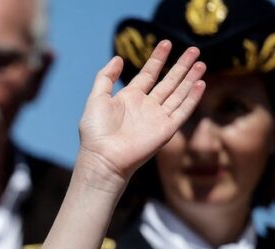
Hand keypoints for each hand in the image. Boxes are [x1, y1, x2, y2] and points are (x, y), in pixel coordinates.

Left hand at [78, 41, 204, 183]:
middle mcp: (146, 106)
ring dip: (190, 78)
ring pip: (178, 93)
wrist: (103, 157)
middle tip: (193, 49)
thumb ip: (106, 78)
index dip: (157, 59)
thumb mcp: (96, 98)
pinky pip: (182, 111)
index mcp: (129, 98)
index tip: (166, 43)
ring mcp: (157, 117)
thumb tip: (118, 58)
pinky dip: (192, 98)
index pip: (148, 74)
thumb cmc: (96, 131)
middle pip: (168, 82)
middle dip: (180, 66)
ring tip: (201, 62)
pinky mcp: (166, 130)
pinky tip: (200, 83)